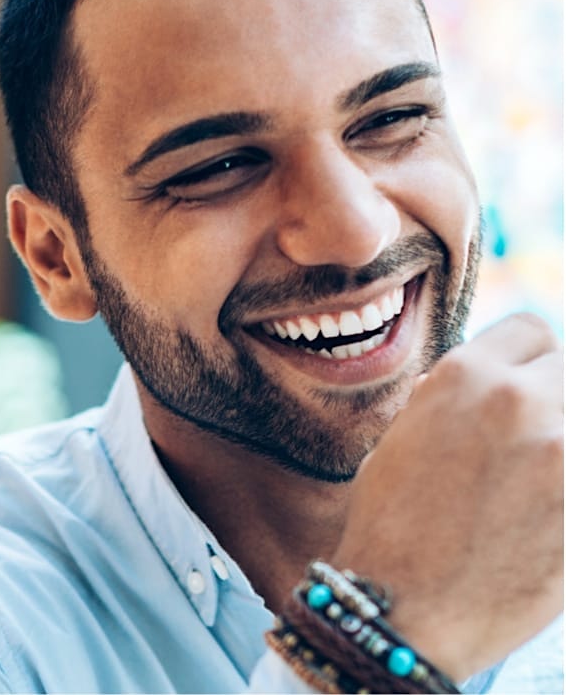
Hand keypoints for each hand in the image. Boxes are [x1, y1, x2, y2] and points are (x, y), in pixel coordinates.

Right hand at [332, 313, 562, 680]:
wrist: (407, 612)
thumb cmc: (391, 525)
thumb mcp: (403, 439)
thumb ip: (449, 398)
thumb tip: (484, 378)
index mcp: (464, 376)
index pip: (528, 328)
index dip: (521, 355)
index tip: (519, 379)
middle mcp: (520, 401)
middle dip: (548, 388)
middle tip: (530, 428)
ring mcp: (563, 453)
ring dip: (559, 430)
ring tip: (536, 465)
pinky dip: (564, 476)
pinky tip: (544, 501)